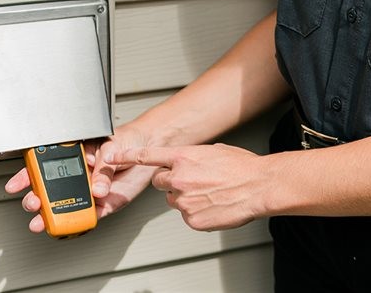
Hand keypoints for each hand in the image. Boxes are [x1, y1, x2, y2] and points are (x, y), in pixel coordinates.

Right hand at [4, 126, 156, 234]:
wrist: (152, 146)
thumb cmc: (128, 139)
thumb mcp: (112, 146)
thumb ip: (103, 168)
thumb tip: (97, 189)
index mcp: (75, 156)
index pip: (45, 166)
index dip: (27, 176)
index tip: (16, 185)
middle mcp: (79, 176)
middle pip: (50, 191)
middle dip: (36, 199)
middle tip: (33, 203)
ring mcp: (90, 191)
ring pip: (66, 207)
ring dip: (52, 216)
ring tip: (42, 222)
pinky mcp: (105, 203)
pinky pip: (91, 215)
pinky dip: (82, 221)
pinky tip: (73, 224)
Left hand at [116, 143, 269, 230]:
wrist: (259, 186)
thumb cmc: (243, 167)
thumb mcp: (216, 151)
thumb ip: (195, 157)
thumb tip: (190, 162)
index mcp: (185, 157)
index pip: (149, 156)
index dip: (128, 156)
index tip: (112, 157)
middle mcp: (180, 178)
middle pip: (160, 181)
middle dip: (171, 181)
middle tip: (193, 181)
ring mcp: (184, 200)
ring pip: (174, 200)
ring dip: (186, 197)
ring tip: (210, 194)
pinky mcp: (191, 219)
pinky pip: (186, 216)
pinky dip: (197, 212)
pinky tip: (214, 205)